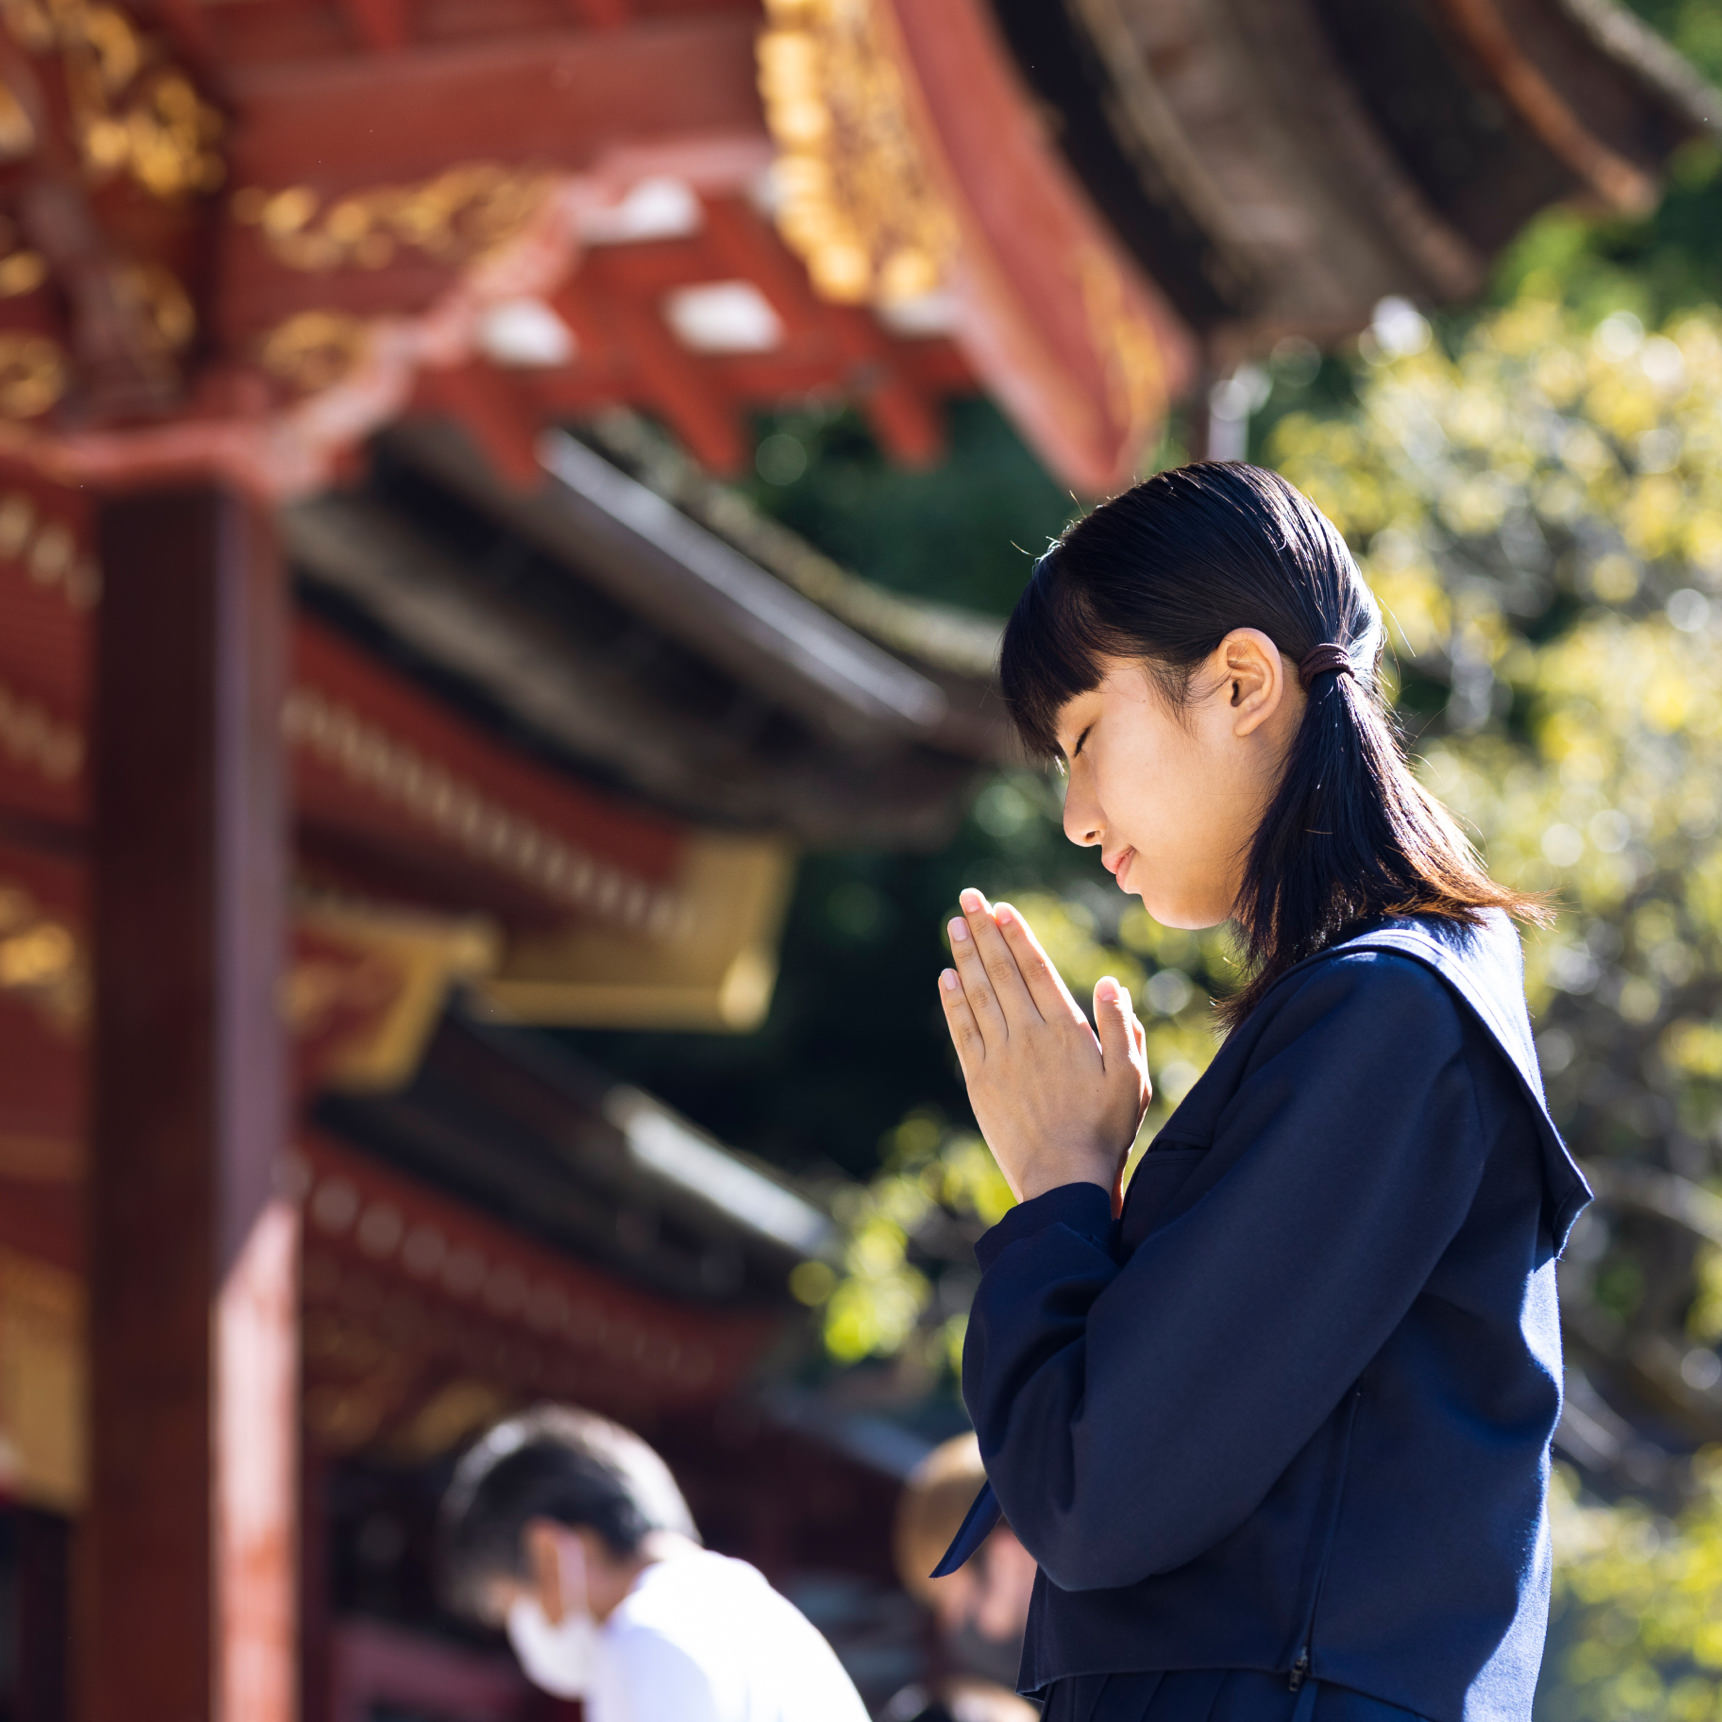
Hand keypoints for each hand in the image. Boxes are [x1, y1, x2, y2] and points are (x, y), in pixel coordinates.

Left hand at [939, 888, 1150, 1208]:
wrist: (1062, 1178)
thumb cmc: (1104, 1130)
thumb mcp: (1131, 1079)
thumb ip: (1120, 1028)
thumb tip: (1109, 983)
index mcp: (1066, 1031)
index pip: (1037, 970)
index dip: (1018, 936)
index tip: (1002, 907)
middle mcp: (1029, 1036)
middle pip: (1002, 972)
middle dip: (985, 931)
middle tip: (968, 897)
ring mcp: (1000, 1057)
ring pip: (978, 995)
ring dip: (965, 957)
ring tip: (955, 924)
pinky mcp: (980, 1080)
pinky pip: (963, 1031)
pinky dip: (953, 1003)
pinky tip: (946, 978)